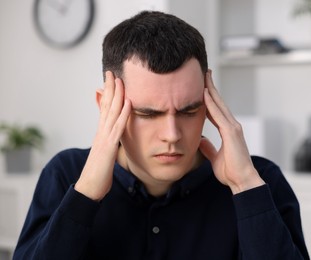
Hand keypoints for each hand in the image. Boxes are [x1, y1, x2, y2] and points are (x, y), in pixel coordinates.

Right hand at [75, 71, 130, 200]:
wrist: (89, 188)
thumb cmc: (99, 173)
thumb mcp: (104, 152)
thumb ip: (109, 140)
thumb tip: (111, 132)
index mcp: (101, 133)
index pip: (104, 108)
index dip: (107, 93)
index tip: (111, 79)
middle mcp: (101, 132)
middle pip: (106, 106)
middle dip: (110, 88)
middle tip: (112, 71)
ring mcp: (104, 138)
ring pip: (111, 112)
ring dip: (116, 95)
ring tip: (120, 80)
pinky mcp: (109, 147)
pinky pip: (118, 127)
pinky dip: (124, 114)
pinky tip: (129, 103)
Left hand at [199, 70, 264, 193]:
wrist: (242, 182)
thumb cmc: (231, 172)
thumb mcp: (215, 157)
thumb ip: (208, 148)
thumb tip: (200, 140)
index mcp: (228, 130)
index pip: (216, 110)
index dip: (209, 98)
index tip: (202, 88)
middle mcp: (232, 126)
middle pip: (219, 103)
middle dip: (211, 87)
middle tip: (205, 73)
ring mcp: (233, 128)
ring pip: (219, 105)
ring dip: (211, 90)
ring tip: (204, 77)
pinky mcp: (232, 132)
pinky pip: (219, 115)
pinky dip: (211, 104)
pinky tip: (204, 94)